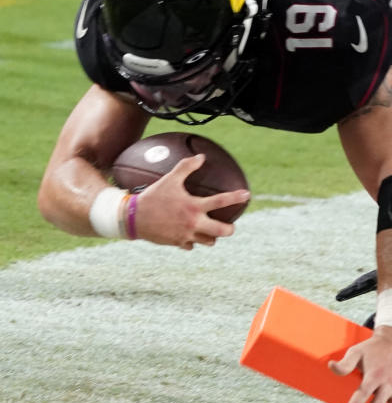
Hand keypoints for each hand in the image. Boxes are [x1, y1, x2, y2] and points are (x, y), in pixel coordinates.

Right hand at [135, 154, 249, 249]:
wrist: (132, 218)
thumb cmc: (152, 197)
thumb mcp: (169, 179)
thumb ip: (186, 167)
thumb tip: (201, 156)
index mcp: (193, 206)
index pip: (220, 201)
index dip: (236, 197)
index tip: (247, 194)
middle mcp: (193, 223)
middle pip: (222, 231)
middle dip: (229, 229)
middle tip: (230, 225)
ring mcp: (186, 235)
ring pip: (209, 241)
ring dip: (212, 236)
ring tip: (211, 230)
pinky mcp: (177, 243)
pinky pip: (191, 245)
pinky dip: (193, 241)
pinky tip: (190, 235)